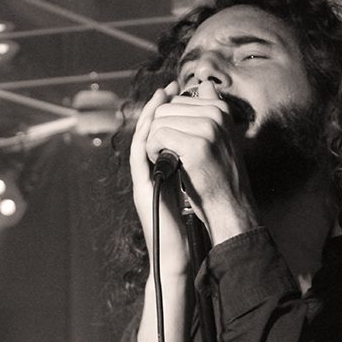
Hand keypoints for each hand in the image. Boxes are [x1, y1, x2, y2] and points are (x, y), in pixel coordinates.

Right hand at [129, 80, 189, 276]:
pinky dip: (147, 137)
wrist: (175, 254)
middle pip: (148, 132)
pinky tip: (156, 122)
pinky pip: (139, 156)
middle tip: (170, 87)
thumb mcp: (190, 191)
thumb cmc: (183, 228)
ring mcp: (142, 180)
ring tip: (162, 96)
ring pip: (141, 139)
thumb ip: (190, 169)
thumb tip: (202, 149)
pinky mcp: (142, 188)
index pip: (160, 135)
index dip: (168, 113)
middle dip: (159, 107)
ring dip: (151, 116)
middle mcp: (147, 173)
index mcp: (159, 173)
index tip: (180, 93)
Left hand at [146, 81, 257, 243]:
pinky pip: (159, 135)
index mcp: (221, 109)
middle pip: (166, 109)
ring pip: (159, 121)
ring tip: (168, 158)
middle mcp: (216, 114)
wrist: (231, 205)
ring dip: (155, 142)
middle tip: (169, 152)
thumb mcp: (223, 136)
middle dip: (160, 130)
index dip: (169, 122)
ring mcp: (207, 128)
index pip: (177, 100)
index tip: (177, 141)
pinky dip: (155, 151)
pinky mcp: (196, 145)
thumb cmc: (221, 176)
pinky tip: (166, 163)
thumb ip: (211, 109)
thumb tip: (204, 85)